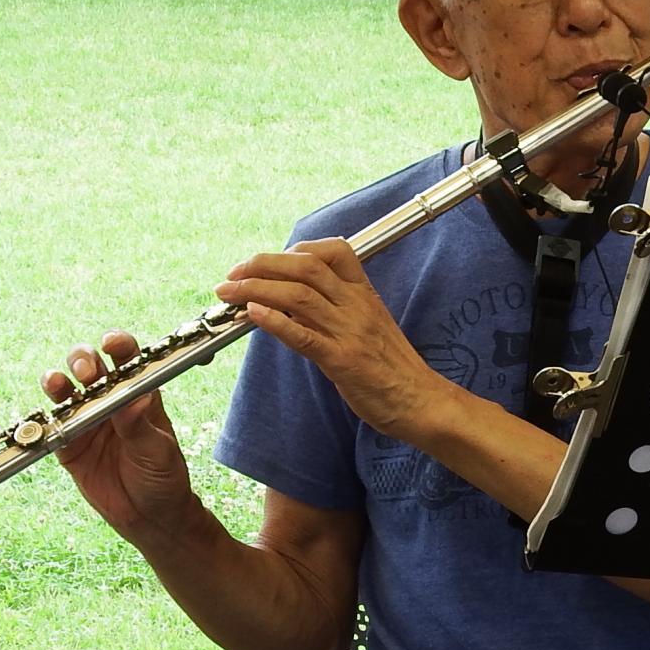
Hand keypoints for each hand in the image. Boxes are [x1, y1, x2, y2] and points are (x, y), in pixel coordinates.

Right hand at [46, 331, 201, 546]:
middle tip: (87, 373)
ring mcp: (87, 421)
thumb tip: (136, 398)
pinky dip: (45, 419)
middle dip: (83, 361)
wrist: (150, 517)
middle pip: (90, 366)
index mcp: (139, 393)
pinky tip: (45, 417)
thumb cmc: (163, 477)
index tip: (111, 342)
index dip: (118, 344)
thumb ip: (140, 426)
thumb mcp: (157, 451)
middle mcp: (110, 401)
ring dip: (58, 381)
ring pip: (66, 390)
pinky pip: (52, 427)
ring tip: (58, 384)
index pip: (127, 358)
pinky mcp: (69, 446)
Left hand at [217, 240, 457, 442]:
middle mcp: (356, 306)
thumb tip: (293, 302)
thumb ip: (336, 310)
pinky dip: (274, 322)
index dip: (294, 249)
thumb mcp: (368, 326)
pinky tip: (252, 315)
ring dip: (256, 289)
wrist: (420, 400)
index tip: (267, 260)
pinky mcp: (342, 361)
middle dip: (262, 264)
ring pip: (298, 296)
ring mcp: (349, 332)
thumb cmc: (394, 368)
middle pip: (306, 267)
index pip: (333, 251)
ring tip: (229, 291)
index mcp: (364, 294)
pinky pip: (304, 336)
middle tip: (233, 273)